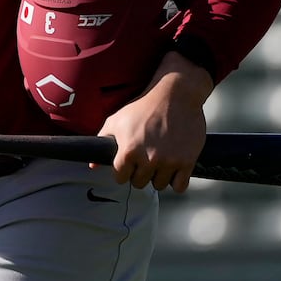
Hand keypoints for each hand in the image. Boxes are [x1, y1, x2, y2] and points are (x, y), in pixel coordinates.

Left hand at [96, 52, 213, 192]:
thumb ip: (103, 141)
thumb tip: (93, 165)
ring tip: (159, 161)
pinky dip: (176, 181)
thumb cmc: (144, 106)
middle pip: (139, 183)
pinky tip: (173, 169)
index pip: (120, 177)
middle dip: (140, 173)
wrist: (175, 94)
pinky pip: (179, 186)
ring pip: (159, 185)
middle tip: (145, 159)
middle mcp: (148, 159)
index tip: (129, 164)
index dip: (123, 170)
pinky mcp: (186, 161)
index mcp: (128, 151)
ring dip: (158, 176)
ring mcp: (168, 161)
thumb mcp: (117, 119)